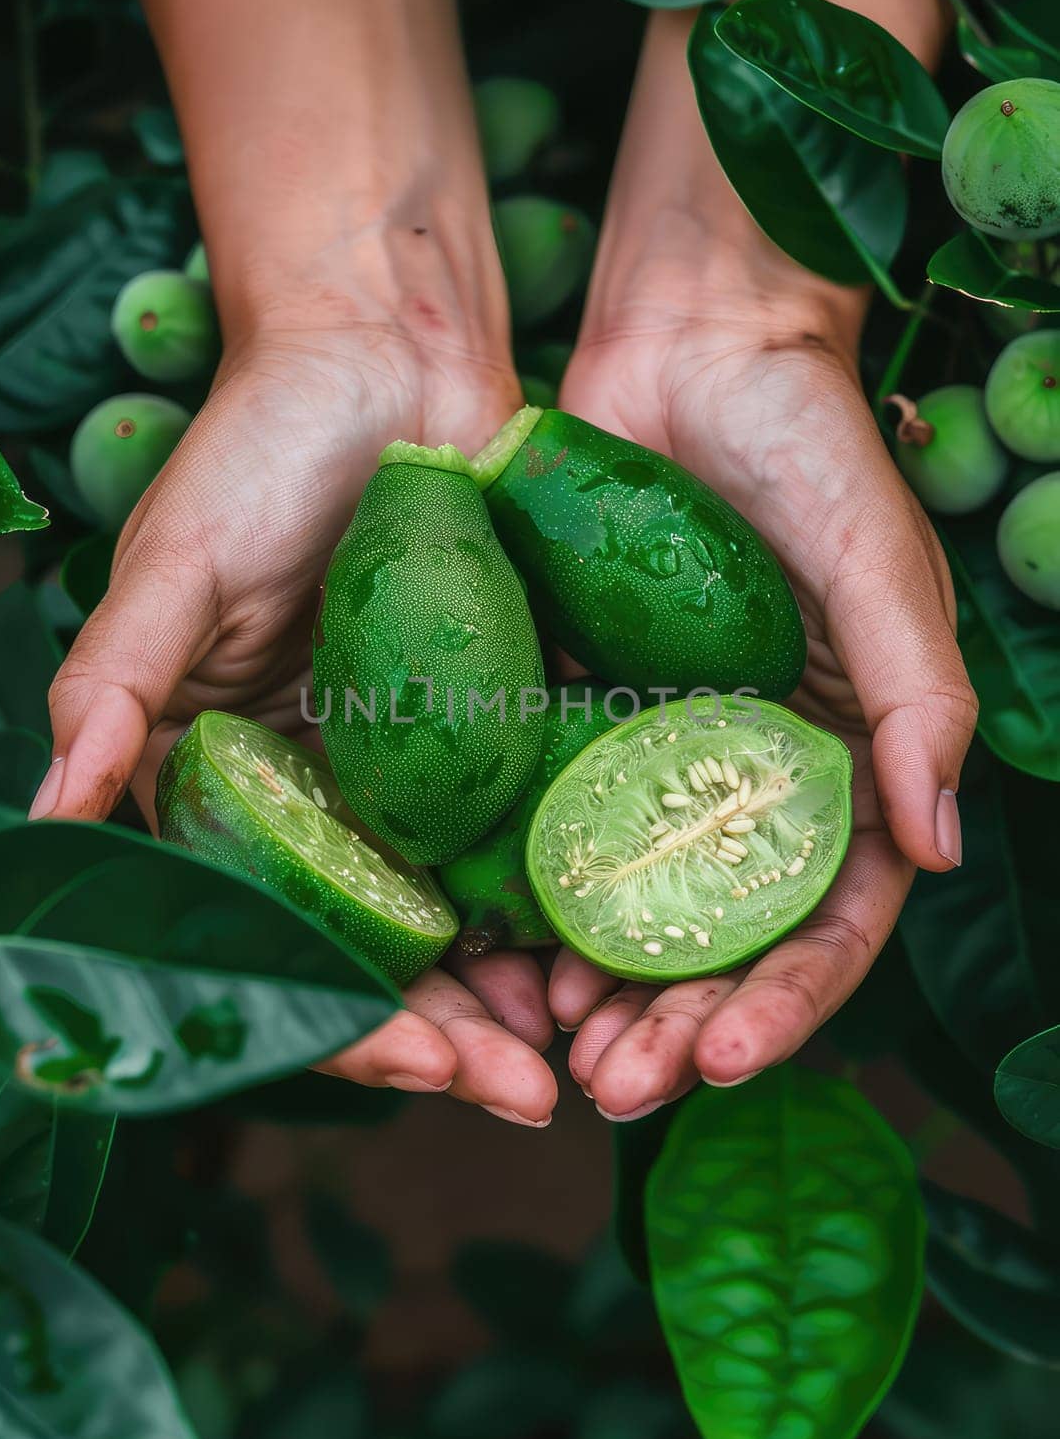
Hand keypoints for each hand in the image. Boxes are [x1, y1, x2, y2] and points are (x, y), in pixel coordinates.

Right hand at [32, 316, 557, 1125]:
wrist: (389, 350)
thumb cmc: (264, 444)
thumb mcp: (175, 561)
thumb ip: (114, 685)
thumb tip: (49, 814)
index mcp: (241, 778)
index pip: (283, 932)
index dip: (344, 1011)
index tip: (416, 1061)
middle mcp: (333, 790)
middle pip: (391, 948)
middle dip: (456, 1034)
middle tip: (532, 1094)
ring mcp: (427, 762)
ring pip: (477, 910)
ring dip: (530, 989)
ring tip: (594, 1047)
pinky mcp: (510, 717)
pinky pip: (546, 822)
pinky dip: (579, 888)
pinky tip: (630, 940)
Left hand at [548, 281, 976, 1120]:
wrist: (686, 352)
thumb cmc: (806, 448)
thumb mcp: (879, 566)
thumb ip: (918, 698)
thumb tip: (937, 846)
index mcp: (839, 758)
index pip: (829, 912)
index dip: (788, 997)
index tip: (727, 1057)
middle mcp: (748, 774)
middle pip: (723, 934)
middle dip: (682, 1022)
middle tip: (619, 1086)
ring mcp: (655, 752)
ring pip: (632, 906)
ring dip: (602, 991)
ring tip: (561, 1055)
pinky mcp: (572, 716)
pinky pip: (550, 828)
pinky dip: (533, 903)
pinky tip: (500, 957)